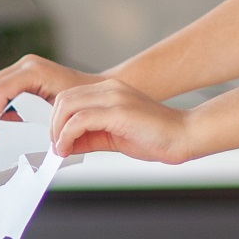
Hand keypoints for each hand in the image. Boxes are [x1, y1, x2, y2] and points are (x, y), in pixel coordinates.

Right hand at [0, 54, 102, 126]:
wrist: (95, 91)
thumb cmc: (82, 103)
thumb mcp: (55, 114)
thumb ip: (31, 121)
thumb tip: (8, 130)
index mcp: (34, 71)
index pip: (0, 89)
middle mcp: (27, 64)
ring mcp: (25, 67)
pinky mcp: (25, 73)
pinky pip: (2, 87)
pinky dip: (0, 104)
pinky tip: (7, 119)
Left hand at [49, 78, 197, 162]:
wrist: (184, 136)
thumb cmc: (155, 137)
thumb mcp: (113, 137)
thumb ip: (90, 137)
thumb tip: (66, 144)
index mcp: (109, 91)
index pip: (69, 98)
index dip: (57, 120)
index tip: (59, 142)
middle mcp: (110, 89)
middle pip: (63, 99)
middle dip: (53, 125)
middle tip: (58, 147)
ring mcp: (114, 98)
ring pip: (67, 106)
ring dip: (58, 131)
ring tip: (62, 149)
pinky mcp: (119, 111)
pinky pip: (80, 119)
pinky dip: (67, 135)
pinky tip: (69, 148)